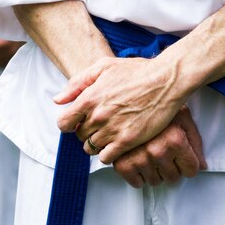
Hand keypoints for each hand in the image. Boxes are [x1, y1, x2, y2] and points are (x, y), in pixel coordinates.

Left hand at [54, 55, 188, 163]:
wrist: (166, 80)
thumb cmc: (137, 71)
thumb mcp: (103, 67)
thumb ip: (77, 83)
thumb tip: (58, 100)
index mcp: (89, 98)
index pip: (63, 123)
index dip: (69, 124)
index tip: (78, 122)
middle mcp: (98, 116)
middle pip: (79, 136)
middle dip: (86, 132)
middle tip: (100, 125)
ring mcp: (112, 129)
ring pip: (91, 148)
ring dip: (97, 143)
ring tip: (109, 134)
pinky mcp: (128, 140)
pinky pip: (106, 158)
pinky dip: (108, 154)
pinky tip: (116, 145)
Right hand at [112, 106, 205, 187]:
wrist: (129, 98)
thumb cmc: (158, 105)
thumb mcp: (183, 118)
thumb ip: (195, 143)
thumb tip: (202, 166)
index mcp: (175, 140)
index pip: (191, 170)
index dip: (188, 163)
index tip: (181, 156)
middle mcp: (157, 151)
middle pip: (173, 178)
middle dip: (172, 168)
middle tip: (164, 152)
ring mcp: (139, 158)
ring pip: (156, 181)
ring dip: (155, 171)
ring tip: (151, 153)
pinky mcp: (122, 164)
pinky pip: (137, 183)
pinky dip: (138, 175)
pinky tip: (139, 159)